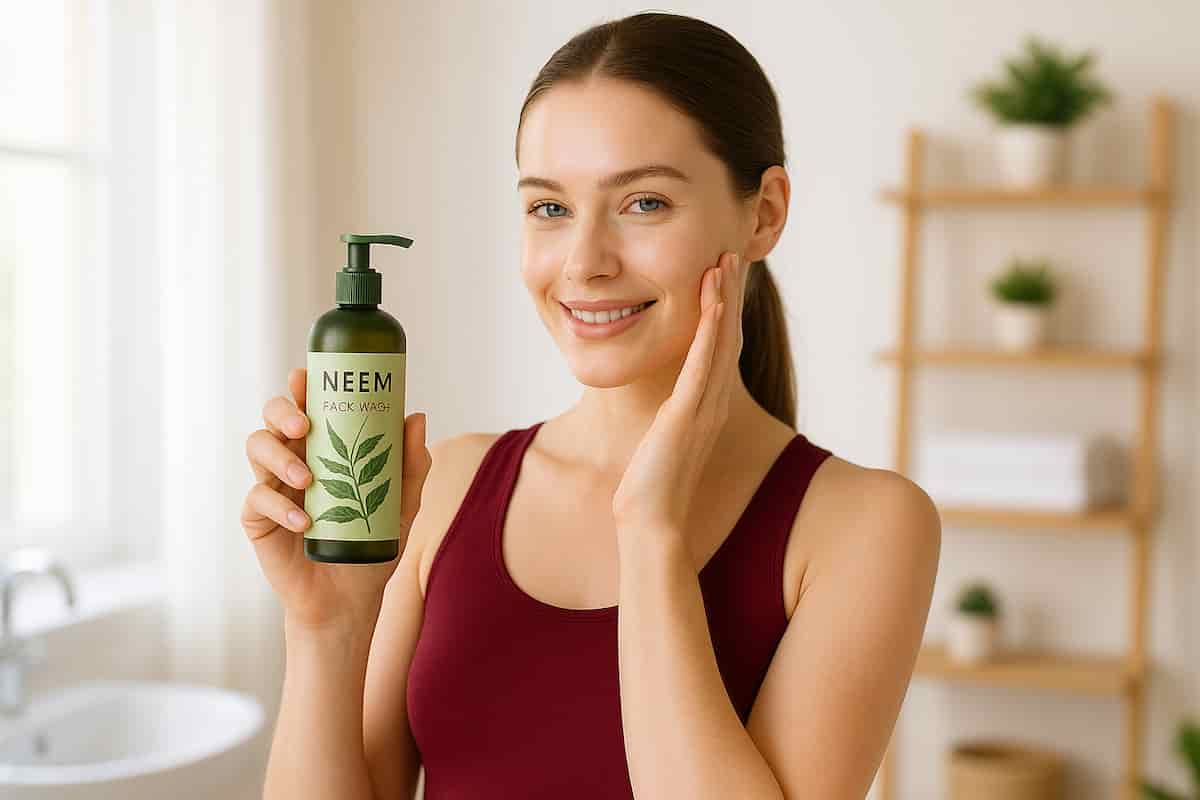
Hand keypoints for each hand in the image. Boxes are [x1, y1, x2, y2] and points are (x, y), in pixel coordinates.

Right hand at [240, 367, 431, 632]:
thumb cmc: (371, 547)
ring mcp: (272, 488)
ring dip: (280, 458)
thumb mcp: (401, 506)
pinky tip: (303, 522)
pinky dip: (280, 508)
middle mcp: (292, 461)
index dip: (300, 387)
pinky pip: (257, 499)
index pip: (306, 407)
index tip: (305, 375)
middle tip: (303, 426)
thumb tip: (416, 416)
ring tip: (308, 479)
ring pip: (257, 448)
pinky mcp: (258, 520)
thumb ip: (410, 465)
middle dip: (282, 411)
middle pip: (272, 418)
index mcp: (322, 450)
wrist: (348, 600)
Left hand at [611, 250, 747, 537]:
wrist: (652, 524)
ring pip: (721, 341)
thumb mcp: (660, 443)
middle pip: (728, 336)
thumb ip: (667, 421)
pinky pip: (704, 362)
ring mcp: (705, 407)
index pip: (719, 347)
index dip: (724, 309)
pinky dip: (710, 328)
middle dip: (731, 294)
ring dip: (724, 299)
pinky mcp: (689, 413)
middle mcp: (713, 402)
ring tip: (724, 261)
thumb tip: (660, 410)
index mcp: (707, 406)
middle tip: (732, 254)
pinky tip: (713, 299)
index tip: (721, 274)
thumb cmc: (650, 489)